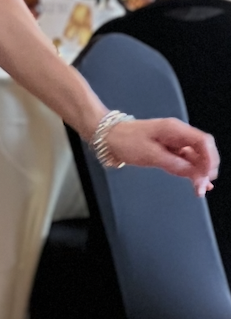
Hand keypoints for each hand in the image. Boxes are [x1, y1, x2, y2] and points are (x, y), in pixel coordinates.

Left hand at [101, 116, 218, 196]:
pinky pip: (186, 161)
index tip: (207, 176)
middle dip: (207, 168)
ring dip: (200, 172)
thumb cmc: (125, 140)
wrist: (108, 136)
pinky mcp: (169, 150)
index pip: (203, 141)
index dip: (210, 159)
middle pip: (203, 150)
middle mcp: (177, 134)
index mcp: (174, 129)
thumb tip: (195, 174)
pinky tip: (197, 183)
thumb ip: (174, 164)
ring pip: (196, 157)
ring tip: (200, 189)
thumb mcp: (150, 154)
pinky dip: (192, 172)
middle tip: (203, 186)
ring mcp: (174, 142)